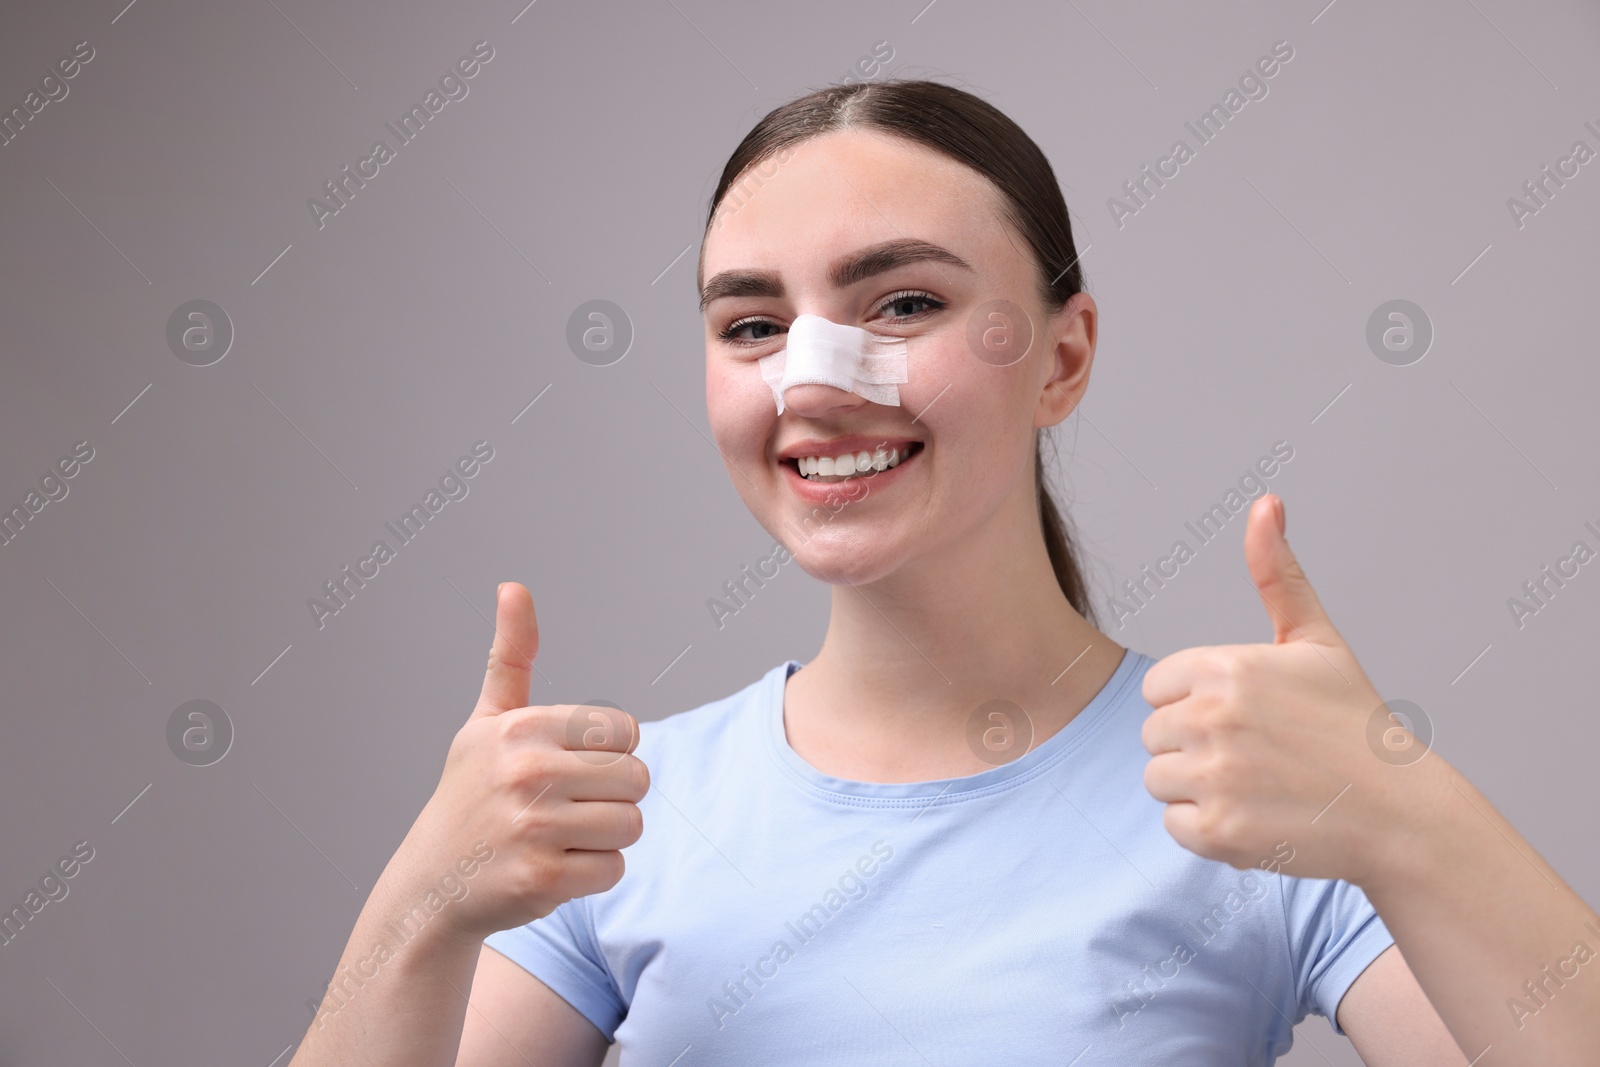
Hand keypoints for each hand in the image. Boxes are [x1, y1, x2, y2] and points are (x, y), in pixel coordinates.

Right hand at [396, 582, 649, 943]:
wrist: (432, 884)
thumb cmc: (471, 795)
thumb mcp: (485, 721)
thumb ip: (511, 656)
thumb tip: (513, 587)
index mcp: (522, 727)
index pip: (625, 731)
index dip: (606, 754)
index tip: (566, 768)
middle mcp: (527, 772)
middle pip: (637, 778)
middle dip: (611, 797)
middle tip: (563, 808)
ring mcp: (535, 828)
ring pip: (631, 824)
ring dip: (604, 837)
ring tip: (557, 838)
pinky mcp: (544, 879)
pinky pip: (615, 868)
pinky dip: (592, 873)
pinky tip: (551, 868)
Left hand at [1139, 494, 1423, 886]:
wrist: (1401, 813)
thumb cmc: (1354, 724)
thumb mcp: (1315, 640)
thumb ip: (1276, 573)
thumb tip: (1265, 503)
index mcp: (1225, 667)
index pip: (1157, 687)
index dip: (1196, 703)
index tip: (1247, 717)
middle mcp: (1213, 718)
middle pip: (1154, 734)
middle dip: (1195, 746)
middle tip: (1259, 756)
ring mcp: (1214, 776)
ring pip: (1158, 779)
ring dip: (1197, 788)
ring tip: (1257, 785)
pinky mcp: (1218, 831)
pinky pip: (1174, 825)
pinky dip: (1208, 830)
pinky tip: (1256, 817)